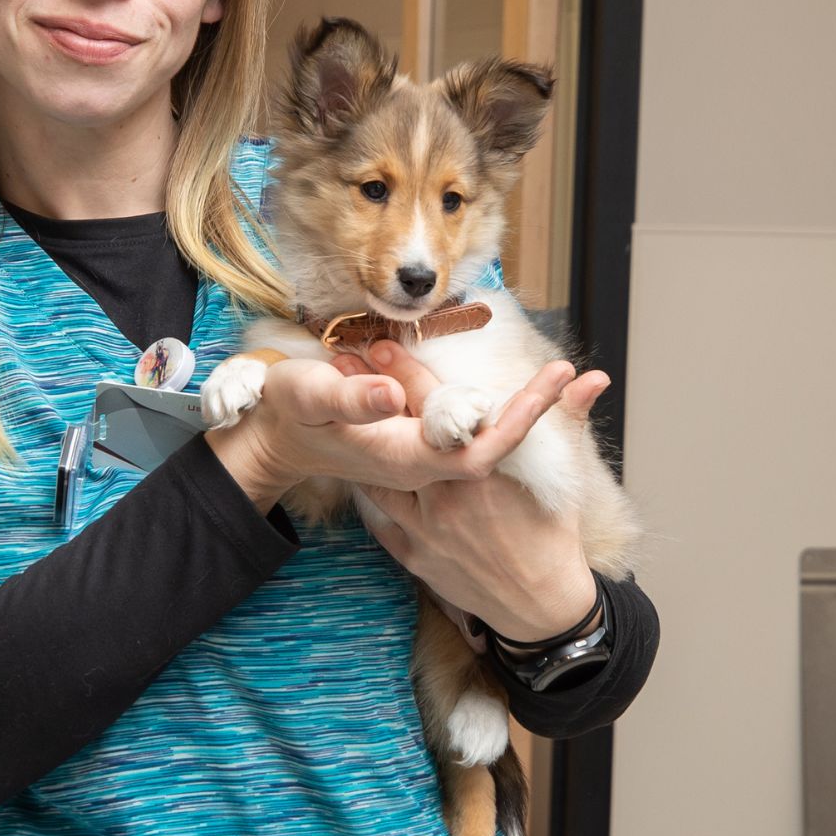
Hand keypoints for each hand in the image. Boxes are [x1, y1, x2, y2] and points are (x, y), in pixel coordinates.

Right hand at [204, 354, 585, 512]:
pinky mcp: (413, 443)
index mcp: (403, 457)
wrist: (272, 439)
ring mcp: (418, 457)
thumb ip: (350, 398)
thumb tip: (389, 392)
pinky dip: (487, 408)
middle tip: (563, 370)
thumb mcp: (310, 398)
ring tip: (541, 376)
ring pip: (478, 436)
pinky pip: (462, 431)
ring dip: (509, 405)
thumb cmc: (289, 416)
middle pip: (491, 443)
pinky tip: (500, 384)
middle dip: (529, 407)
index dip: (521, 418)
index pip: (480, 448)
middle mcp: (418, 464)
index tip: (556, 381)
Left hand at [329, 342, 611, 641]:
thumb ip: (568, 419)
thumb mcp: (563, 476)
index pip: (439, 408)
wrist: (541, 606)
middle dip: (374, 399)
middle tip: (349, 364)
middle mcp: (447, 494)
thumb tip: (594, 376)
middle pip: (400, 436)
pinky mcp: (413, 555)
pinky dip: (372, 495)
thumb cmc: (554, 537)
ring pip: (378, 477)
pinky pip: (380, 518)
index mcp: (482, 468)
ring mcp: (425, 527)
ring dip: (361, 447)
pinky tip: (359, 474)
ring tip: (344, 418)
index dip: (408, 373)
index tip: (386, 344)